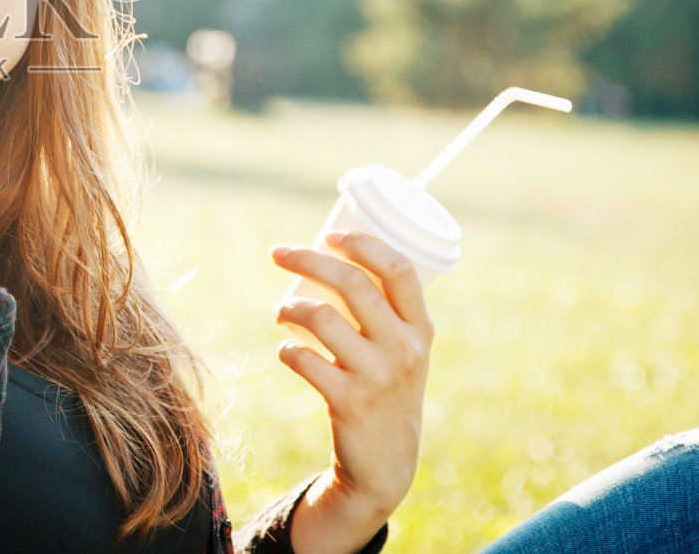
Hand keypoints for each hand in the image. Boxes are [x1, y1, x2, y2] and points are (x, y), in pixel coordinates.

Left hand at [270, 232, 434, 552]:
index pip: (398, 269)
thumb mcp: (403, 352)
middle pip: (352, 283)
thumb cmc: (386, 391)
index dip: (362, 244)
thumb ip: (383, 314)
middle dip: (307, 259)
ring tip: (280, 311)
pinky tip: (287, 351)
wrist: (386, 464)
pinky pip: (303, 359)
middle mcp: (404, 348)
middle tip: (278, 253)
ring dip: (289, 307)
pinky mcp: (349, 401)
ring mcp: (377, 375)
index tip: (329, 234)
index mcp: (419, 329)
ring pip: (321, 316)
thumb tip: (332, 261)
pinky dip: (287, 350)